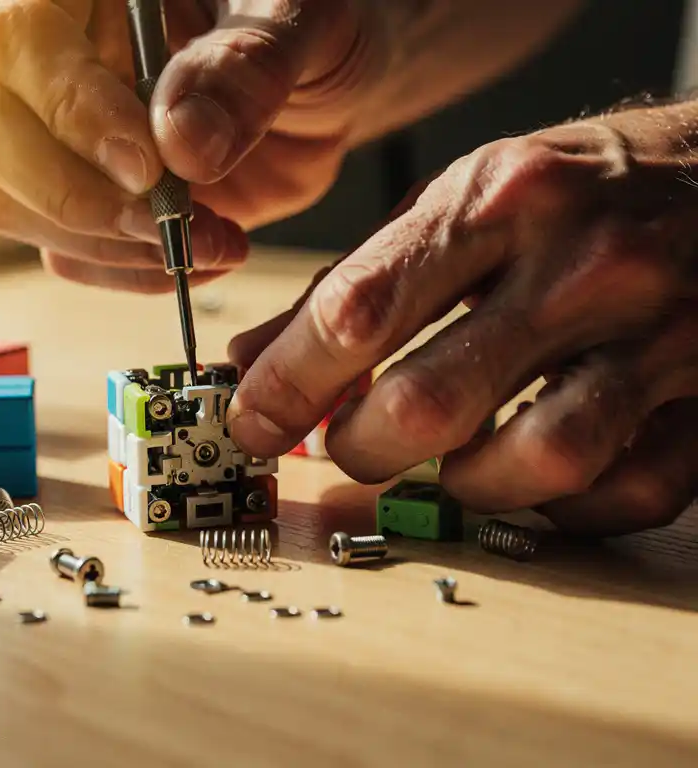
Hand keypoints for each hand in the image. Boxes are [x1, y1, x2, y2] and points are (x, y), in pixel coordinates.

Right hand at [0, 0, 385, 291]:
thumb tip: (180, 143)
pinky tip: (203, 252)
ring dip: (104, 243)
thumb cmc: (311, 27)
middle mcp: (48, 61)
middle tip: (166, 218)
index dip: (70, 108)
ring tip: (210, 239)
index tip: (147, 165)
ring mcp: (55, 136)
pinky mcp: (84, 200)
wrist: (327, 86)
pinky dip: (131, 272)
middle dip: (72, 192)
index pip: (18, 37)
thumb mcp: (305, 22)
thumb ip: (246, 67)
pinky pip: (64, 253)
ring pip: (5, 200)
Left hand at [226, 100, 697, 535]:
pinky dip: (562, 506)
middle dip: (360, 448)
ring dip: (463, 485)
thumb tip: (253, 359)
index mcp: (500, 199)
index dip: (287, 383)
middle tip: (347, 444)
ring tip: (445, 461)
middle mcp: (582, 263)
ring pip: (536, 461)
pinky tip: (531, 473)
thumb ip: (352, 282)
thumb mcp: (458, 200)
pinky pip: (628, 490)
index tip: (251, 422)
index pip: (359, 308)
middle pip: (431, 403)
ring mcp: (661, 333)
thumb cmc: (572, 190)